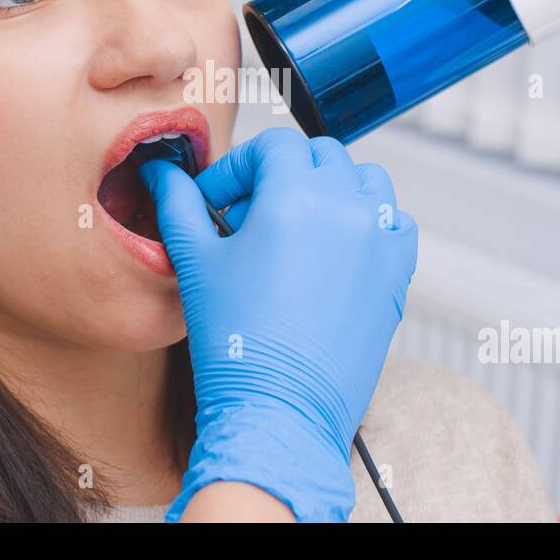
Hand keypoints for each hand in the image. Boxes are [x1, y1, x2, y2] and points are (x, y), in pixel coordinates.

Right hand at [138, 126, 418, 520]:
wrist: (279, 414)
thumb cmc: (235, 345)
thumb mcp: (195, 263)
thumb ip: (179, 205)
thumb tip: (161, 174)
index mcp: (295, 196)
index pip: (273, 145)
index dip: (238, 167)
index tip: (218, 201)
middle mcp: (346, 208)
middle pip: (319, 155)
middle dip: (281, 174)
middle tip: (249, 217)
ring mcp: (379, 240)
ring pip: (365, 180)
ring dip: (331, 188)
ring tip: (297, 227)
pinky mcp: (397, 274)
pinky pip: (394, 223)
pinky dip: (369, 223)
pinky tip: (334, 252)